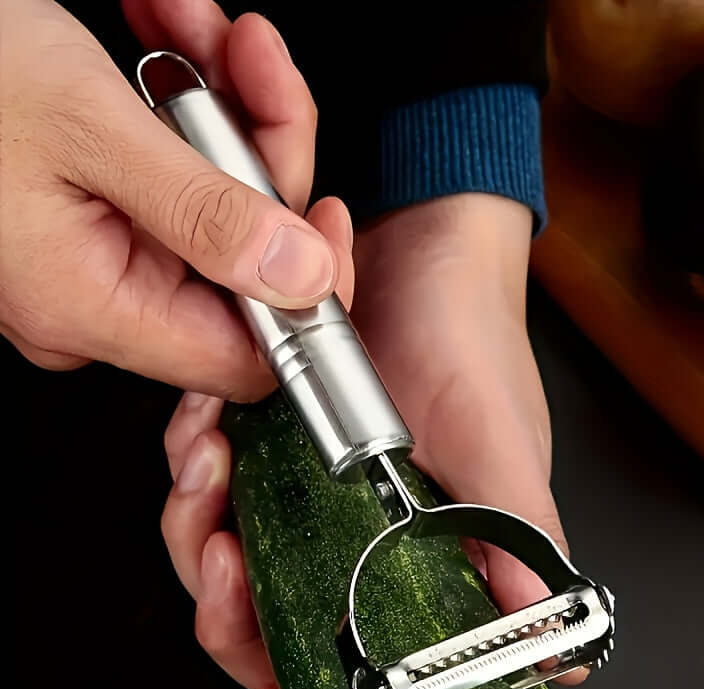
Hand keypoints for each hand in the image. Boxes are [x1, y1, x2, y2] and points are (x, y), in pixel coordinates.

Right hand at [0, 0, 352, 398]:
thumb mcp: (90, 130)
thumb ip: (207, 215)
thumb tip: (302, 276)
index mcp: (95, 306)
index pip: (248, 356)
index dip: (306, 294)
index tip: (328, 217)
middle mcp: (99, 298)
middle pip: (242, 262)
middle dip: (264, 153)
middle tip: (253, 65)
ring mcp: (96, 257)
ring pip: (215, 209)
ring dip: (225, 110)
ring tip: (199, 30)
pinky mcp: (94, 215)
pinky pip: (175, 181)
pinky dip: (186, 107)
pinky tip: (170, 38)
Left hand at [162, 193, 582, 688]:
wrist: (426, 247)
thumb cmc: (473, 339)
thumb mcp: (502, 440)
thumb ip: (518, 538)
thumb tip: (552, 645)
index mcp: (425, 559)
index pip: (364, 664)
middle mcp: (362, 537)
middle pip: (272, 619)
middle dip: (229, 599)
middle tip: (222, 548)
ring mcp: (309, 492)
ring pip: (225, 551)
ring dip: (199, 515)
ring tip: (209, 461)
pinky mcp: (271, 442)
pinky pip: (210, 474)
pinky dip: (196, 456)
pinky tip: (206, 423)